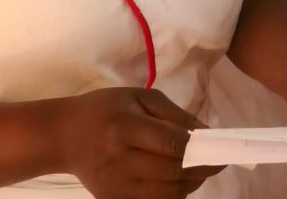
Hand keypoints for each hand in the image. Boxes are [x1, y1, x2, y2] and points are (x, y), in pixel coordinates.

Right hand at [49, 87, 222, 198]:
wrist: (64, 136)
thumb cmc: (105, 109)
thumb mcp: (140, 97)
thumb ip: (176, 115)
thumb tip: (208, 133)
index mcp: (125, 128)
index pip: (173, 145)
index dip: (202, 149)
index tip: (222, 147)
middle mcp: (120, 161)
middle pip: (174, 173)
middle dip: (202, 168)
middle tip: (217, 160)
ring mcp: (115, 186)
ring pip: (168, 194)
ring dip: (191, 183)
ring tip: (198, 169)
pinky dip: (173, 194)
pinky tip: (176, 180)